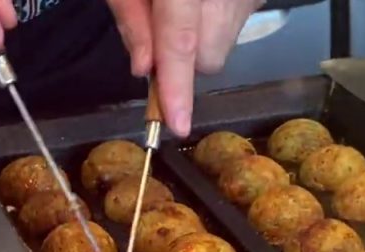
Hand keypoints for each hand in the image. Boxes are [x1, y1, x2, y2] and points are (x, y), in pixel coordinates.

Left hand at [107, 0, 264, 137]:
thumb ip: (129, 15)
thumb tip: (143, 69)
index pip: (181, 43)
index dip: (176, 88)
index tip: (177, 126)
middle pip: (209, 58)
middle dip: (181, 61)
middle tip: (156, 25)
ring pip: (222, 48)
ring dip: (198, 41)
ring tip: (179, 5)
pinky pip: (234, 28)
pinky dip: (214, 24)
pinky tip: (201, 1)